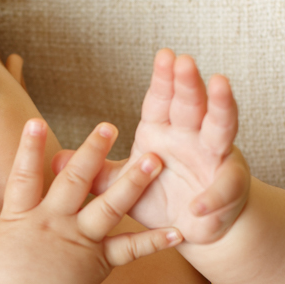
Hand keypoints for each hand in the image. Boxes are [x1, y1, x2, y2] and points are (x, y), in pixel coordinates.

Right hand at [0, 119, 180, 283]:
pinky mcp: (98, 263)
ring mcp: (79, 241)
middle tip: (108, 127)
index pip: (25, 174)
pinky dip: (154, 241)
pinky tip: (176, 231)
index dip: (29, 147)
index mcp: (23, 217)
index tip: (35, 122)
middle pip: (75, 179)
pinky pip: (130, 250)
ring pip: (109, 205)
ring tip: (153, 160)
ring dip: (132, 181)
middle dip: (92, 151)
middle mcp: (54, 222)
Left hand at [52, 49, 250, 244]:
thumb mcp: (123, 185)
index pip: (162, 100)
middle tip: (184, 60)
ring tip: (220, 83)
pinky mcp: (228, 187)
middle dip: (189, 82)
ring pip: (221, 127)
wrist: (192, 228)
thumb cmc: (159, 197)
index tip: (163, 54)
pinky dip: (213, 196)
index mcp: (163, 131)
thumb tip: (56, 160)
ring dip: (221, 105)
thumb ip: (96, 172)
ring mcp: (214, 158)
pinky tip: (200, 203)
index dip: (164, 79)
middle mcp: (192, 137)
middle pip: (192, 104)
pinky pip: (223, 188)